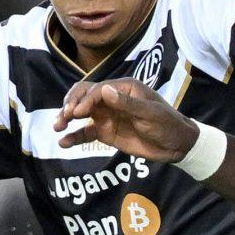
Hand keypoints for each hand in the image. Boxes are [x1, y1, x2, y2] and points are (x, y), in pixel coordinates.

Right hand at [55, 79, 196, 162]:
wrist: (176, 146)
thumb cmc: (167, 124)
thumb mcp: (151, 113)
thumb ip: (128, 104)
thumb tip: (105, 90)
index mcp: (124, 88)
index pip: (97, 90)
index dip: (85, 100)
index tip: (77, 113)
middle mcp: (111, 98)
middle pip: (83, 96)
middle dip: (70, 104)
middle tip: (64, 117)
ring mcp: (106, 115)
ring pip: (80, 113)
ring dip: (66, 118)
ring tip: (58, 127)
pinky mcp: (105, 132)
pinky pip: (85, 132)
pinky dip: (74, 136)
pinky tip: (63, 142)